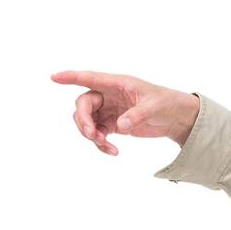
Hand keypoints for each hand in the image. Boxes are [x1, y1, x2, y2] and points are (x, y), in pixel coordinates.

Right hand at [50, 70, 200, 155]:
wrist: (176, 118)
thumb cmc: (167, 103)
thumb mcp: (155, 106)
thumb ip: (138, 115)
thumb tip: (120, 126)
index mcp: (118, 83)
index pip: (90, 78)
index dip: (71, 77)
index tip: (54, 77)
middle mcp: (109, 95)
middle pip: (84, 104)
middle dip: (84, 120)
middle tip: (93, 136)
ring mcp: (109, 110)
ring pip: (87, 121)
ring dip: (90, 134)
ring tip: (104, 144)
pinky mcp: (113, 125)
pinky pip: (98, 134)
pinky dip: (101, 144)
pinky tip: (113, 152)